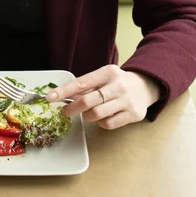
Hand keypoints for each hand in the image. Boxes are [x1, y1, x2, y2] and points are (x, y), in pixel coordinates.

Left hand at [45, 65, 160, 129]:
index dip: (63, 91)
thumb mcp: (103, 77)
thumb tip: (62, 95)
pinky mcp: (133, 114)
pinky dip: (100, 122)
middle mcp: (118, 85)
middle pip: (87, 101)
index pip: (81, 83)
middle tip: (65, 111)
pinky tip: (103, 116)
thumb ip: (86, 86)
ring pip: (96, 114)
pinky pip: (108, 123)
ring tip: (88, 113)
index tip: (50, 97)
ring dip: (86, 116)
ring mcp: (127, 101)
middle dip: (71, 108)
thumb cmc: (116, 82)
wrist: (145, 86)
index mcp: (108, 72)